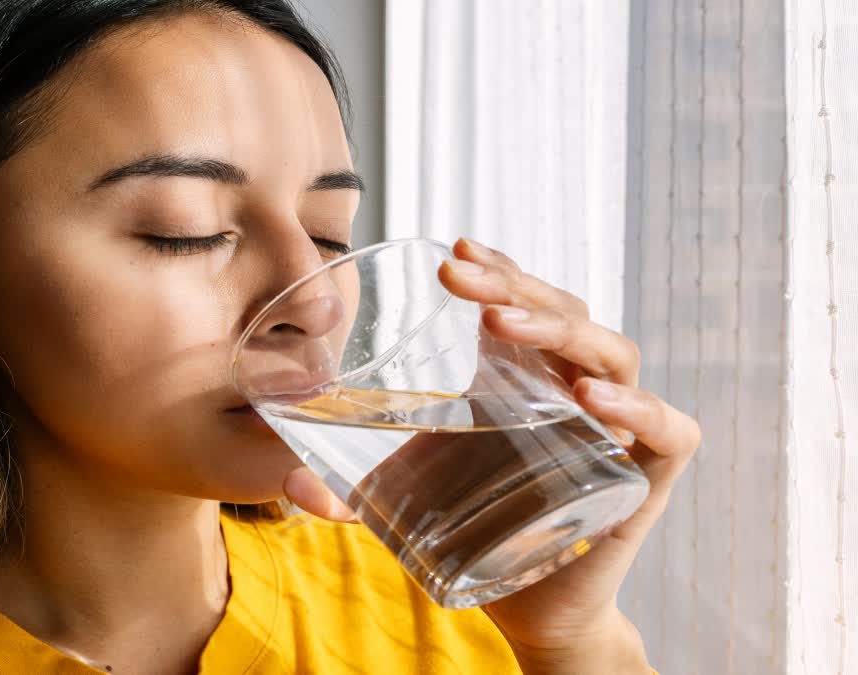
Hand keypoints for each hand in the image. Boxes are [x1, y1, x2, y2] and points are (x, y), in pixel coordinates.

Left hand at [282, 238, 699, 673]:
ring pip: (612, 355)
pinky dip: (641, 410)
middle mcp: (576, 391)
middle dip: (514, 288)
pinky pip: (669, 432)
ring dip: (561, 331)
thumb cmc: (477, 529)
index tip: (453, 251)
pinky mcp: (644, 480)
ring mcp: (615, 431)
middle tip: (462, 277)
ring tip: (503, 324)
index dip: (496, 272)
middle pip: (566, 314)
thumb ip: (355, 485)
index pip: (523, 303)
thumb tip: (291, 484)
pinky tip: (592, 400)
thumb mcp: (410, 492)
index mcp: (526, 378)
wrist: (527, 605)